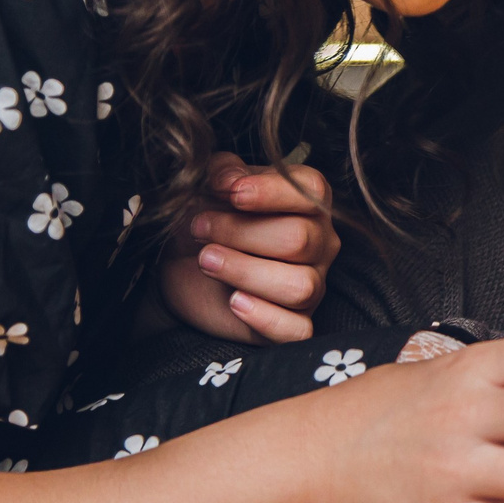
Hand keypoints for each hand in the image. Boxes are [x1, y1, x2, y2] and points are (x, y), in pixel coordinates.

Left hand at [159, 153, 338, 342]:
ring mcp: (313, 285)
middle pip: (299, 239)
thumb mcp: (210, 186)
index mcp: (308, 203)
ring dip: (244, 271)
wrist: (183, 266)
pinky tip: (234, 301)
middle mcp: (320, 243)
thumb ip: (223, 171)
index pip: (310, 190)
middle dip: (241, 232)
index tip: (230, 194)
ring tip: (207, 260)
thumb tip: (232, 180)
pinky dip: (264, 316)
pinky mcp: (295, 324)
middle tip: (200, 228)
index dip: (270, 191)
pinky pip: (297, 331)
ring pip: (299, 286)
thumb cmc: (209, 219)